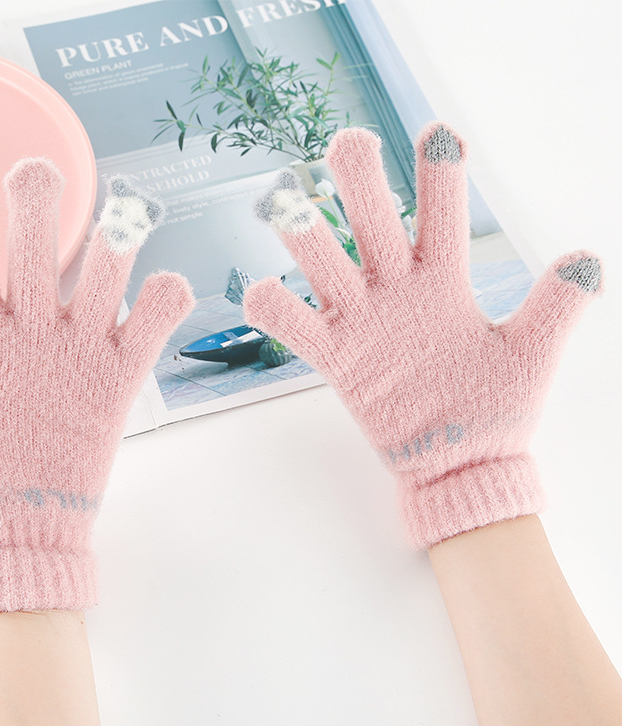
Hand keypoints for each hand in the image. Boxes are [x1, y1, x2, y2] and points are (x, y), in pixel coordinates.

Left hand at [0, 159, 193, 610]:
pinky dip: (164, 307)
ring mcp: (78, 354)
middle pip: (40, 258)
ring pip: (101, 284)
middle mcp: (33, 336)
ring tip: (126, 215)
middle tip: (35, 173)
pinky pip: (147, 334)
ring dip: (114, 249)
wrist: (23, 532)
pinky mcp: (117, 381)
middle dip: (38, 214)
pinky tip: (169, 288)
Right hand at [244, 123, 600, 547]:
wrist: (462, 464)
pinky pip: (298, 329)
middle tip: (348, 144)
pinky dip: (274, 311)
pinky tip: (263, 292)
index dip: (437, 177)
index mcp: (444, 283)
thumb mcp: (529, 354)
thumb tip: (589, 260)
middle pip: (371, 224)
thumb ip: (551, 309)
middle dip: (360, 184)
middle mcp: (397, 292)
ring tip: (284, 200)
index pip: (438, 218)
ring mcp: (363, 323)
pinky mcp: (338, 359)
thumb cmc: (497, 410)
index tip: (439, 133)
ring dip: (305, 233)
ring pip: (325, 264)